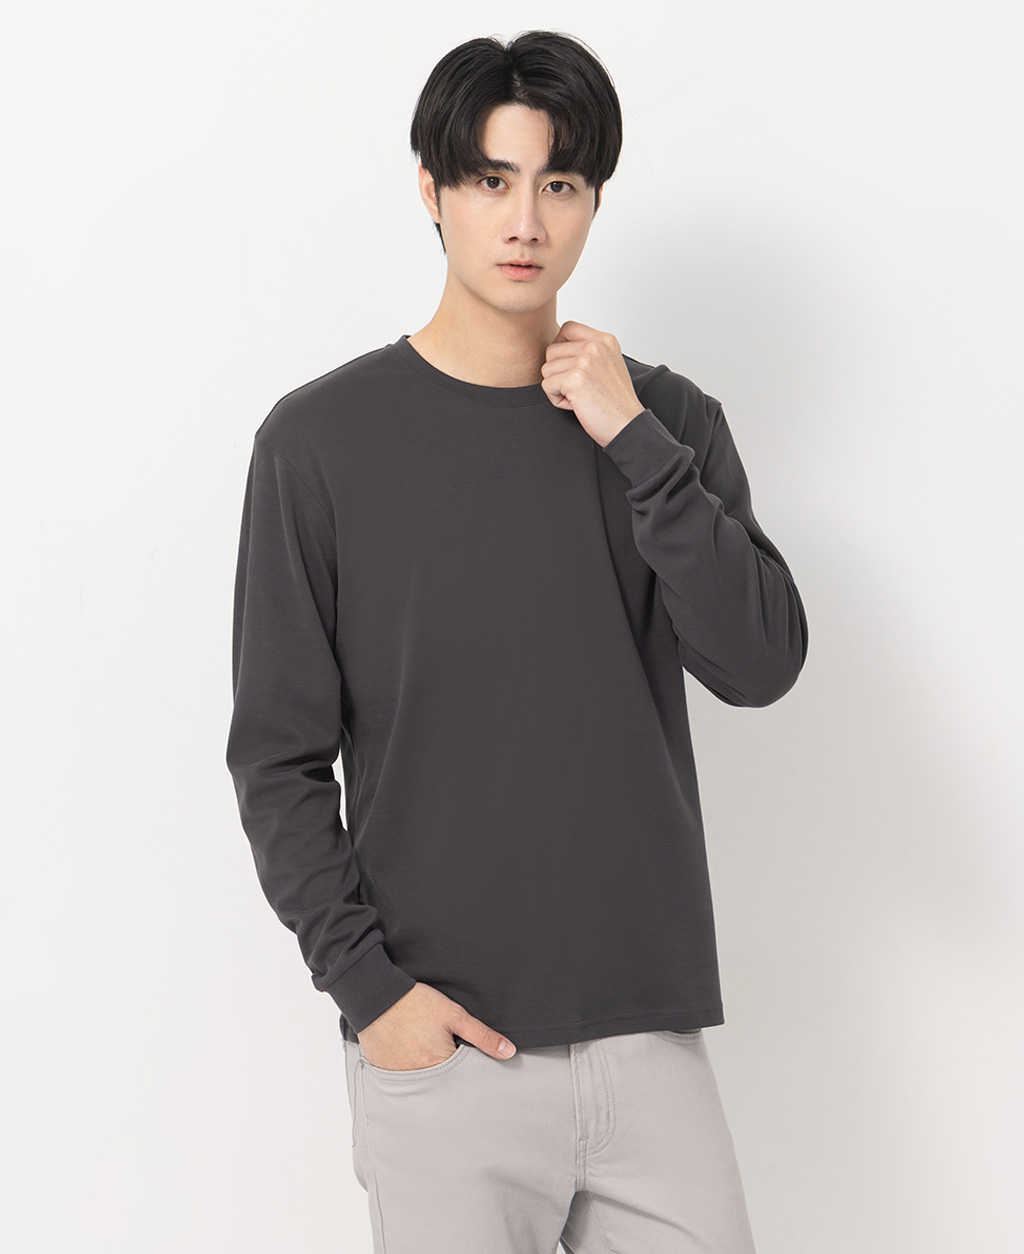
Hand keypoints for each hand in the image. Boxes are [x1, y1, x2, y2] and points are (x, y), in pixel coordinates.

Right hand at [356, 981, 516, 1069]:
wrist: (376, 996)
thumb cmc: (416, 1004)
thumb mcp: (454, 1015)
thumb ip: (482, 1035)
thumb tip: (508, 1052)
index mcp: (441, 1064)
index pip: (461, 1074)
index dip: (462, 1060)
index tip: (458, 1048)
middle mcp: (420, 1077)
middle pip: (441, 1078)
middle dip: (444, 1065)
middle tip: (435, 1042)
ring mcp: (400, 1076)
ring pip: (421, 1078)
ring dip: (425, 1066)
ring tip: (420, 1043)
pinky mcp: (384, 1071)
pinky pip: (401, 1076)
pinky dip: (406, 1065)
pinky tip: (405, 1047)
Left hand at [540, 320, 645, 446]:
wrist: (627, 426)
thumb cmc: (615, 402)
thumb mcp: (608, 365)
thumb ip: (588, 351)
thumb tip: (557, 345)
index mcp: (605, 340)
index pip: (567, 328)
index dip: (561, 349)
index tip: (572, 369)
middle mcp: (596, 346)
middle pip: (552, 351)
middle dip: (558, 373)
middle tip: (579, 388)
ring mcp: (585, 361)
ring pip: (547, 369)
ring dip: (558, 387)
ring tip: (580, 396)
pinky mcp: (575, 379)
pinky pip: (546, 385)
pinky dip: (557, 400)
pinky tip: (577, 404)